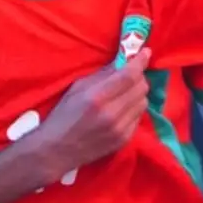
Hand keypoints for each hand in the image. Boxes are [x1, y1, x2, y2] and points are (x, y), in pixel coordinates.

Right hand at [33, 50, 151, 176]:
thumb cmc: (63, 115)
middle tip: (131, 73)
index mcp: (97, 97)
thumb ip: (102, 75)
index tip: (145, 52)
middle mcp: (112, 113)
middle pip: (140, 87)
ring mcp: (120, 129)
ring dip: (137, 93)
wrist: (57, 150)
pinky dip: (134, 108)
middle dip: (138, 76)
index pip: (129, 75)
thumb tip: (123, 60)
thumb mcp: (77, 88)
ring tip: (126, 92)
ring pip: (143, 102)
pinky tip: (122, 108)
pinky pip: (139, 117)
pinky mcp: (125, 140)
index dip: (140, 61)